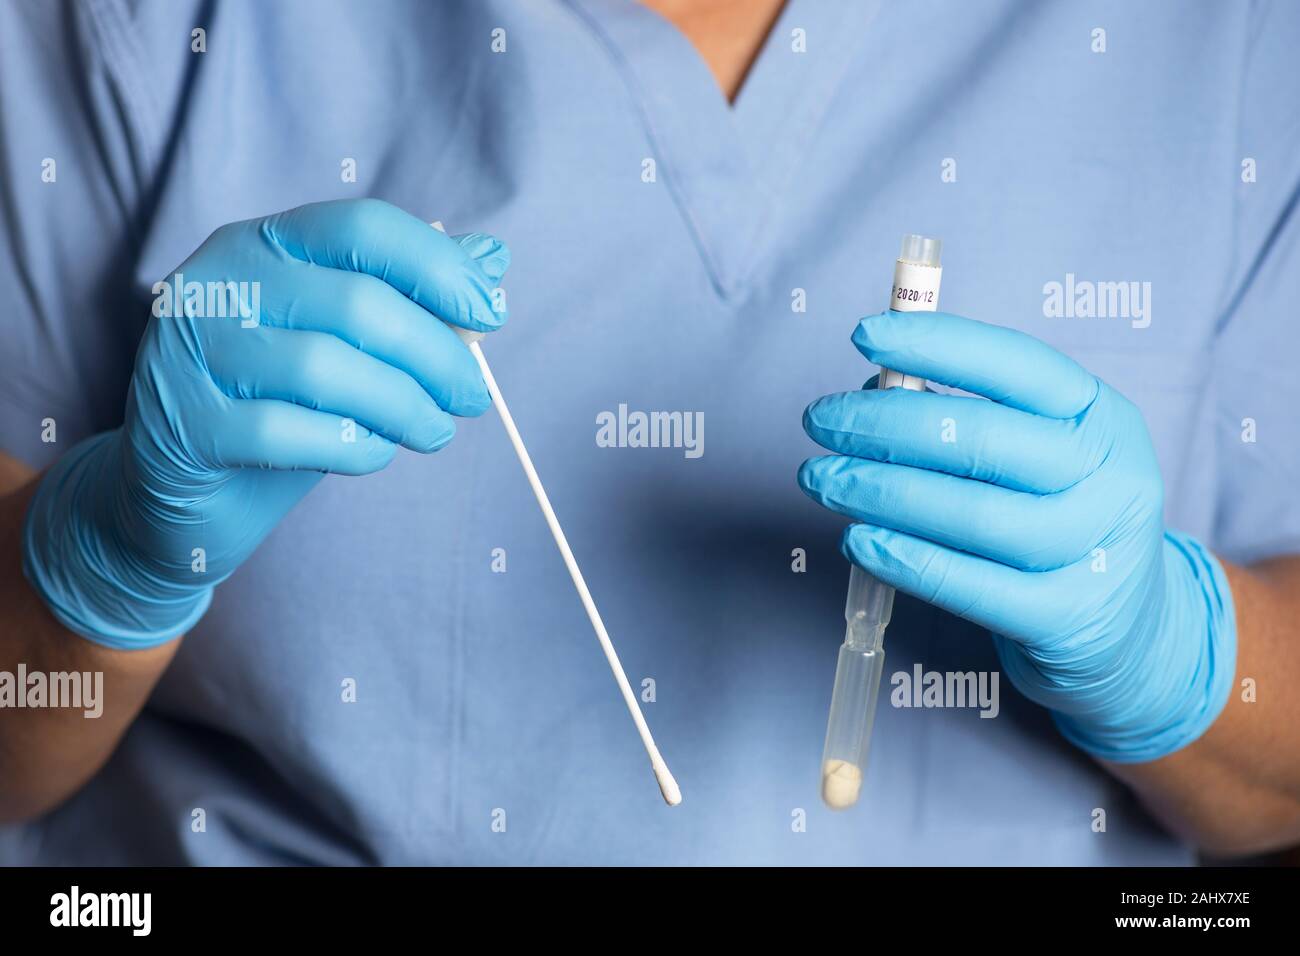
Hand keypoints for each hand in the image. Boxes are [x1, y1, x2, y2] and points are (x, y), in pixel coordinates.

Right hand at [23, 199, 508, 647]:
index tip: (492, 313)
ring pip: (325, 368)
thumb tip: (493, 261)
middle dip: (436, 355)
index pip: (363, 227)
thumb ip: (412, 298)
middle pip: (355, 302)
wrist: (175, 492)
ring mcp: (190, 350)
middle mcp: (219, 282)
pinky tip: (375, 454)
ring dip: (403, 406)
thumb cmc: (277, 404)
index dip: (439, 268)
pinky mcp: (184, 424)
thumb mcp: (348, 344)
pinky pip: (289, 432)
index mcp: (264, 243)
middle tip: (473, 397)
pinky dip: (353, 447)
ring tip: (435, 433)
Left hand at [798, 310, 1235, 761]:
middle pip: (983, 439)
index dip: (938, 343)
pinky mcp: (1065, 618)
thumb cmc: (1058, 518)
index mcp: (1102, 417)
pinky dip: (904, 559)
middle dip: (883, 425)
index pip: (1018, 364)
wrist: (1131, 629)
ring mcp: (1094, 551)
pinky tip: (858, 539)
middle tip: (819, 421)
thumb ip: (968, 417)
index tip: (863, 335)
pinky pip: (970, 585)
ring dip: (880, 492)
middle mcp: (1111, 477)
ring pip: (972, 513)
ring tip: (823, 480)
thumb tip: (874, 391)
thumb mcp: (1039, 455)